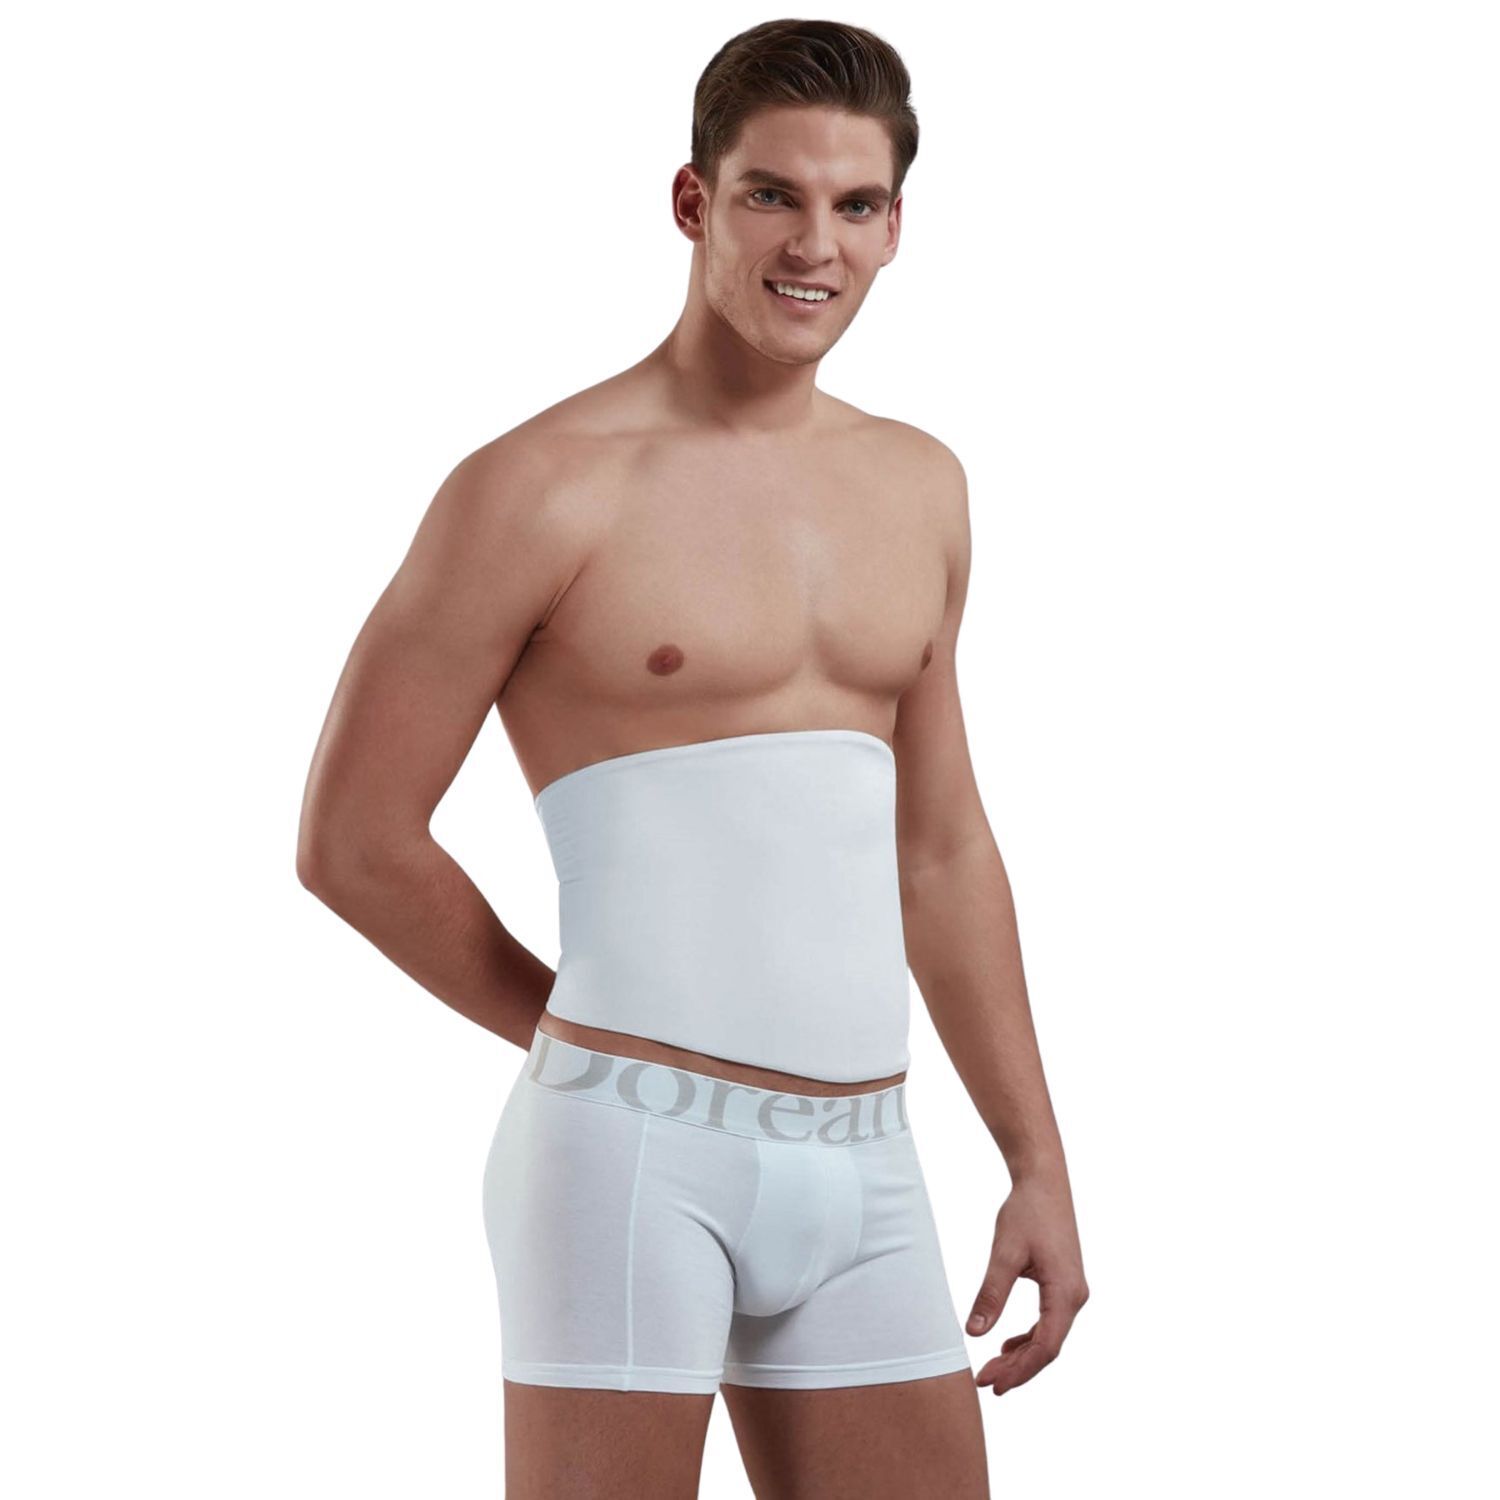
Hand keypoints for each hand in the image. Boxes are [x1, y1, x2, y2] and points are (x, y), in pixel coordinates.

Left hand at [966, 1171, 1087, 1394]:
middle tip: (985, 1381)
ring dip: (1022, 1355)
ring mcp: (1071, 1292)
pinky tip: (1008, 1345)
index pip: (1046, 1347)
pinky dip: (1029, 1338)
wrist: (1044, 1182)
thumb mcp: (1005, 1253)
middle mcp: (1075, 1297)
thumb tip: (974, 1332)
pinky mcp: (1063, 1284)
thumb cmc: (1027, 1212)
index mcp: (1066, 1293)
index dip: (1020, 1370)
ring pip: (1048, 1337)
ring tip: (992, 1368)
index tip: (992, 1383)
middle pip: (1048, 1347)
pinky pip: (1048, 1322)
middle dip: (1017, 1368)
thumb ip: (991, 1294)